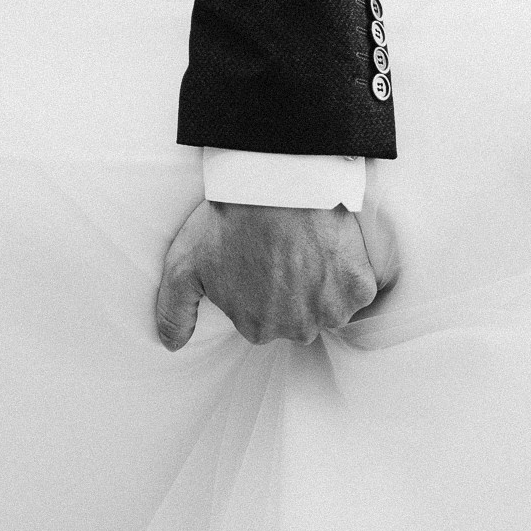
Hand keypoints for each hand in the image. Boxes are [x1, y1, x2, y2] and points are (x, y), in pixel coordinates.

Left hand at [154, 201, 377, 348]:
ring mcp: (331, 310)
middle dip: (289, 288)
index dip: (259, 284)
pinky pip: (357, 286)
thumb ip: (174, 312)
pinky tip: (329, 243)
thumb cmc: (226, 221)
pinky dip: (347, 268)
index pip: (261, 316)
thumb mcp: (183, 265)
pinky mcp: (359, 287)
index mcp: (257, 328)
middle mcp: (297, 329)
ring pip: (328, 303)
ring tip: (303, 242)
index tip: (257, 257)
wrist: (273, 185)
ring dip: (320, 280)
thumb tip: (171, 346)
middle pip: (296, 314)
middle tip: (279, 247)